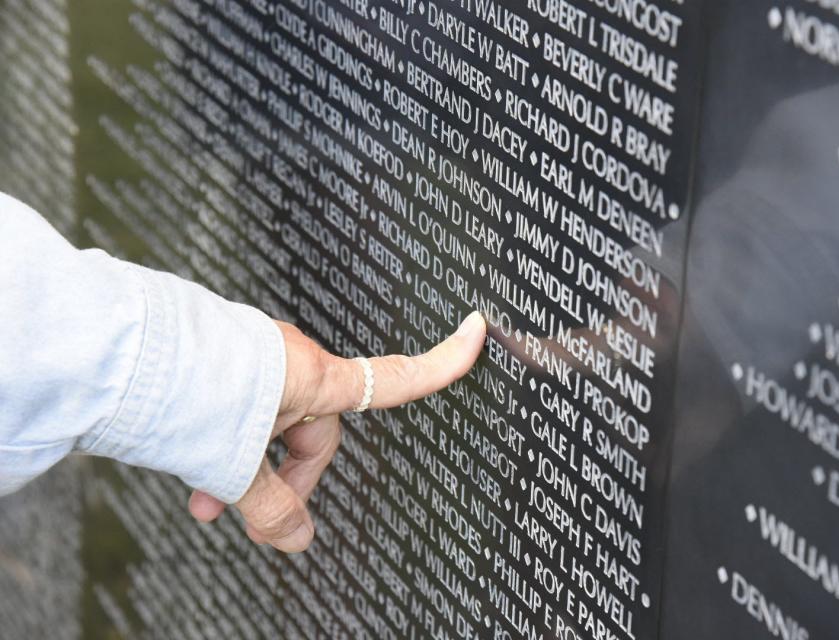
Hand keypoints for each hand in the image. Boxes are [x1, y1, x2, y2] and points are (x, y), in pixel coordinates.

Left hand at [187, 311, 486, 551]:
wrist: (115, 352)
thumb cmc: (184, 393)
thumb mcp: (235, 466)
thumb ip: (270, 508)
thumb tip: (297, 543)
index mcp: (314, 376)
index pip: (395, 375)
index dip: (442, 362)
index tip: (476, 331)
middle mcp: (290, 359)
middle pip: (315, 429)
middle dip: (284, 478)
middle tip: (249, 519)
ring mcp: (255, 354)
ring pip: (270, 423)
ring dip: (246, 467)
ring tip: (206, 506)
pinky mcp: (223, 357)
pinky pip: (241, 406)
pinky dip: (225, 441)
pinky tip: (192, 473)